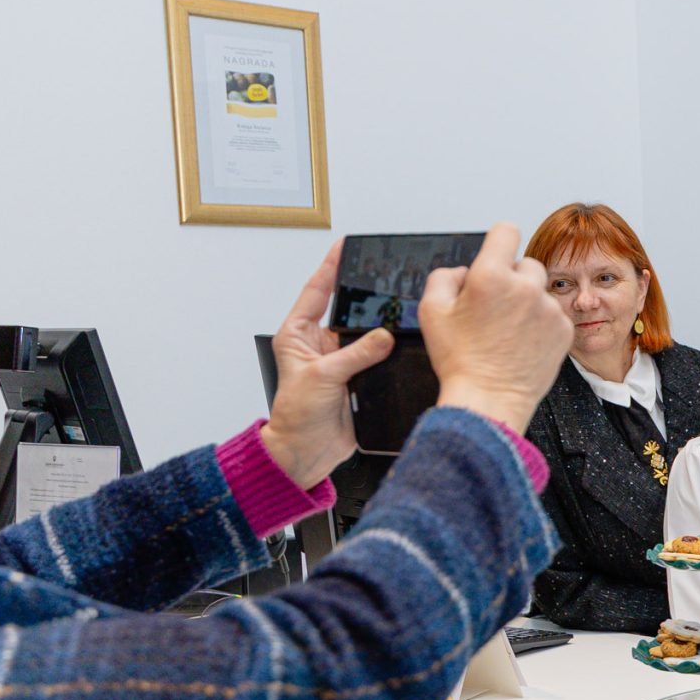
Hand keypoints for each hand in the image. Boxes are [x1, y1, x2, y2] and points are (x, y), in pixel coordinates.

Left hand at [260, 240, 396, 488]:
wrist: (306, 453)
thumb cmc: (295, 416)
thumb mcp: (323, 377)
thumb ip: (354, 354)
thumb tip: (383, 336)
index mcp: (298, 334)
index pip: (316, 291)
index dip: (330, 267)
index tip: (345, 246)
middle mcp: (319, 343)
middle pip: (345, 309)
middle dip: (363, 294)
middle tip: (382, 274)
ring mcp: (341, 360)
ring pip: (366, 333)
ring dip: (380, 326)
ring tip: (398, 307)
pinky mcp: (359, 377)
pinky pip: (379, 357)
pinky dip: (391, 351)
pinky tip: (404, 342)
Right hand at [421, 223, 571, 432]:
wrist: (488, 399)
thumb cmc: (458, 358)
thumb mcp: (431, 310)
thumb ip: (446, 276)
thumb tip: (466, 271)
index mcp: (490, 275)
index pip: (506, 230)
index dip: (499, 240)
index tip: (497, 252)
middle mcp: (525, 286)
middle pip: (526, 264)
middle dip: (512, 279)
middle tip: (496, 308)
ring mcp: (548, 308)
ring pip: (540, 292)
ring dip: (527, 303)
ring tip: (508, 331)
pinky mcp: (564, 329)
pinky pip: (553, 314)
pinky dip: (541, 324)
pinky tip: (523, 343)